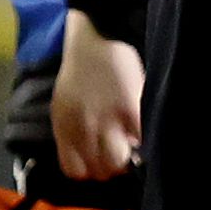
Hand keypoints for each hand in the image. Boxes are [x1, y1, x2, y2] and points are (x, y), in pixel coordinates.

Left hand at [52, 10, 144, 180]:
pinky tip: (144, 132)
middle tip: (121, 153)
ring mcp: (106, 121)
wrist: (97, 38)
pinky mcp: (131, 110)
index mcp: (64, 127)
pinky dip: (146, 142)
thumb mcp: (64, 104)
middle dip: (111, 168)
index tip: (99, 162)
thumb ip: (73, 131)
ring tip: (134, 146)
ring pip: (119, 163)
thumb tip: (89, 155)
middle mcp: (82, 129)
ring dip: (129, 159)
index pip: (74, 170)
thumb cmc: (80, 72)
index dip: (89, 170)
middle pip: (99, 171)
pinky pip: (141, 141)